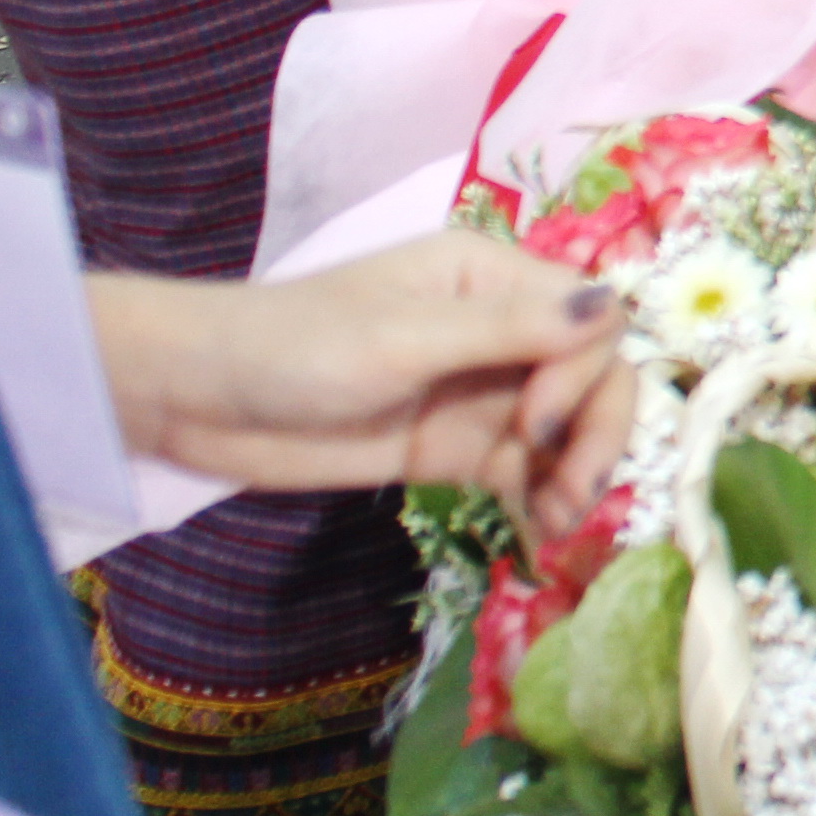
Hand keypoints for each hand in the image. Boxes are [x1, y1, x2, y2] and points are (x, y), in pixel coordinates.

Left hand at [90, 238, 636, 533]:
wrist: (197, 402)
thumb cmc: (292, 348)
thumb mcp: (401, 338)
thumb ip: (508, 330)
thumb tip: (617, 304)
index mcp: (491, 280)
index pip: (590, 319)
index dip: (583, 373)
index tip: (532, 423)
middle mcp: (499, 331)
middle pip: (593, 377)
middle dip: (596, 432)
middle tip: (571, 493)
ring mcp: (479, 394)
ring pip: (568, 429)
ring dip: (577, 472)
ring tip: (559, 523)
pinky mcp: (453, 449)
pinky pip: (525, 471)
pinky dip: (543, 500)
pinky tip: (541, 535)